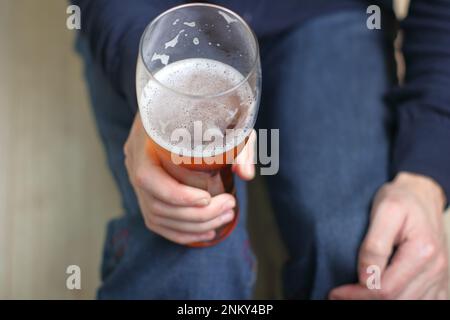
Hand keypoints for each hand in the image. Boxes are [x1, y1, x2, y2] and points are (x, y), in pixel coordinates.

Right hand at [124, 113, 254, 244]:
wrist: (178, 98)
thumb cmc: (201, 107)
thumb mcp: (222, 118)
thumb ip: (237, 144)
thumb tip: (246, 174)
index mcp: (144, 140)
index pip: (147, 178)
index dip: (176, 195)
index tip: (207, 197)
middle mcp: (135, 161)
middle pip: (156, 204)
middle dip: (196, 214)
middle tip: (229, 207)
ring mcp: (136, 177)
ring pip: (157, 216)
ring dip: (193, 225)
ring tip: (224, 218)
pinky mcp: (145, 189)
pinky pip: (156, 220)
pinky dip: (181, 232)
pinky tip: (206, 231)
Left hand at [330, 172, 447, 299]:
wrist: (422, 194)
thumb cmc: (401, 199)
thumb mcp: (384, 211)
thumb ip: (374, 245)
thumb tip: (366, 277)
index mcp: (422, 252)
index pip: (386, 288)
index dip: (357, 294)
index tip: (336, 292)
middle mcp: (435, 269)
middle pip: (397, 301)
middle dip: (364, 300)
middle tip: (340, 295)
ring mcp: (439, 278)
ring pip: (409, 305)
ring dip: (379, 304)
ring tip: (355, 295)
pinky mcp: (439, 281)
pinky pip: (424, 303)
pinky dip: (400, 302)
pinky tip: (378, 297)